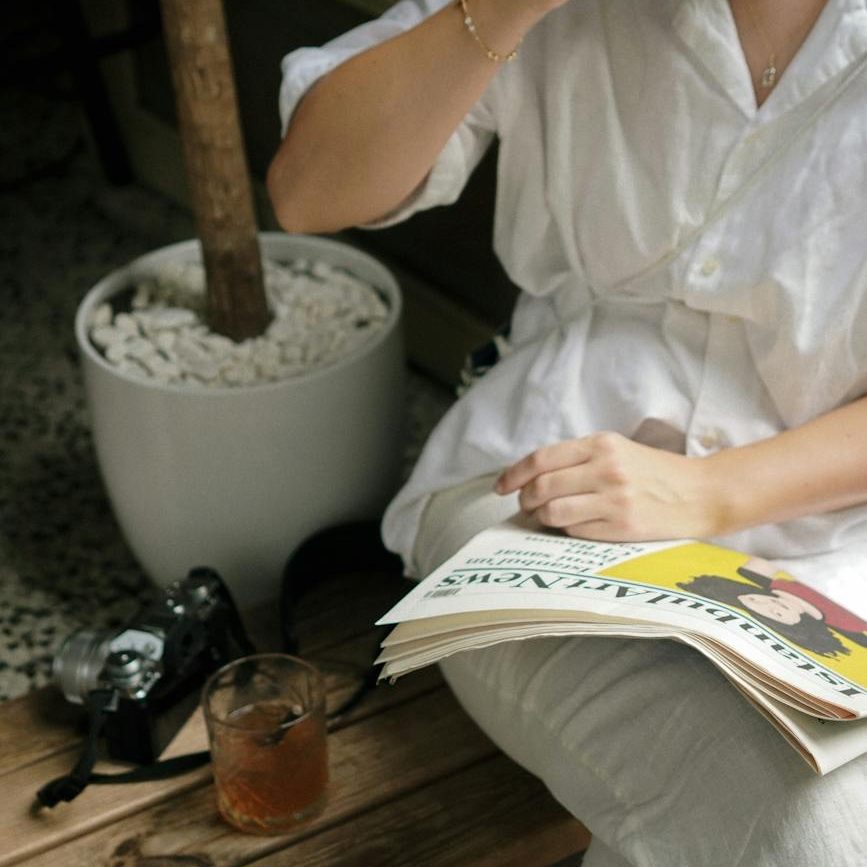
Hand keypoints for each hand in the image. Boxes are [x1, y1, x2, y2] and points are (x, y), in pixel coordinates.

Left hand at [494, 432, 721, 541]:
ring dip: (542, 518)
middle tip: (526, 505)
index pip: (541, 459)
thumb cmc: (655, 473)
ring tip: (546, 517)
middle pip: (541, 487)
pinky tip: (575, 526)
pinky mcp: (623, 526)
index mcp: (601, 444)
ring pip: (553, 512)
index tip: (501, 486)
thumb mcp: (618, 450)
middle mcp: (606, 468)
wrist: (702, 493)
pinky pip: (576, 531)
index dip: (513, 474)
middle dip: (525, 500)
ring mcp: (614, 498)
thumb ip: (578, 459)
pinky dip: (567, 530)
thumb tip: (533, 478)